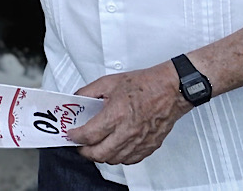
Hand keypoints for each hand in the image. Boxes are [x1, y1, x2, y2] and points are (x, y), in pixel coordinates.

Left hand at [67, 62, 191, 164]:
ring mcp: (139, 141)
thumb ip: (88, 91)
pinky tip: (115, 149)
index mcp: (116, 114)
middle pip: (99, 153)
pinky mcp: (149, 146)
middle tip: (81, 145)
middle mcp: (128, 131)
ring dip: (101, 155)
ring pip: (114, 159)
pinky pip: (130, 160)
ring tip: (96, 147)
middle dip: (85, 151)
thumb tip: (76, 99)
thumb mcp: (109, 82)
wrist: (170, 90)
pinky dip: (119, 157)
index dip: (76, 137)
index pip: (89, 135)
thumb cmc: (145, 85)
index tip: (71, 135)